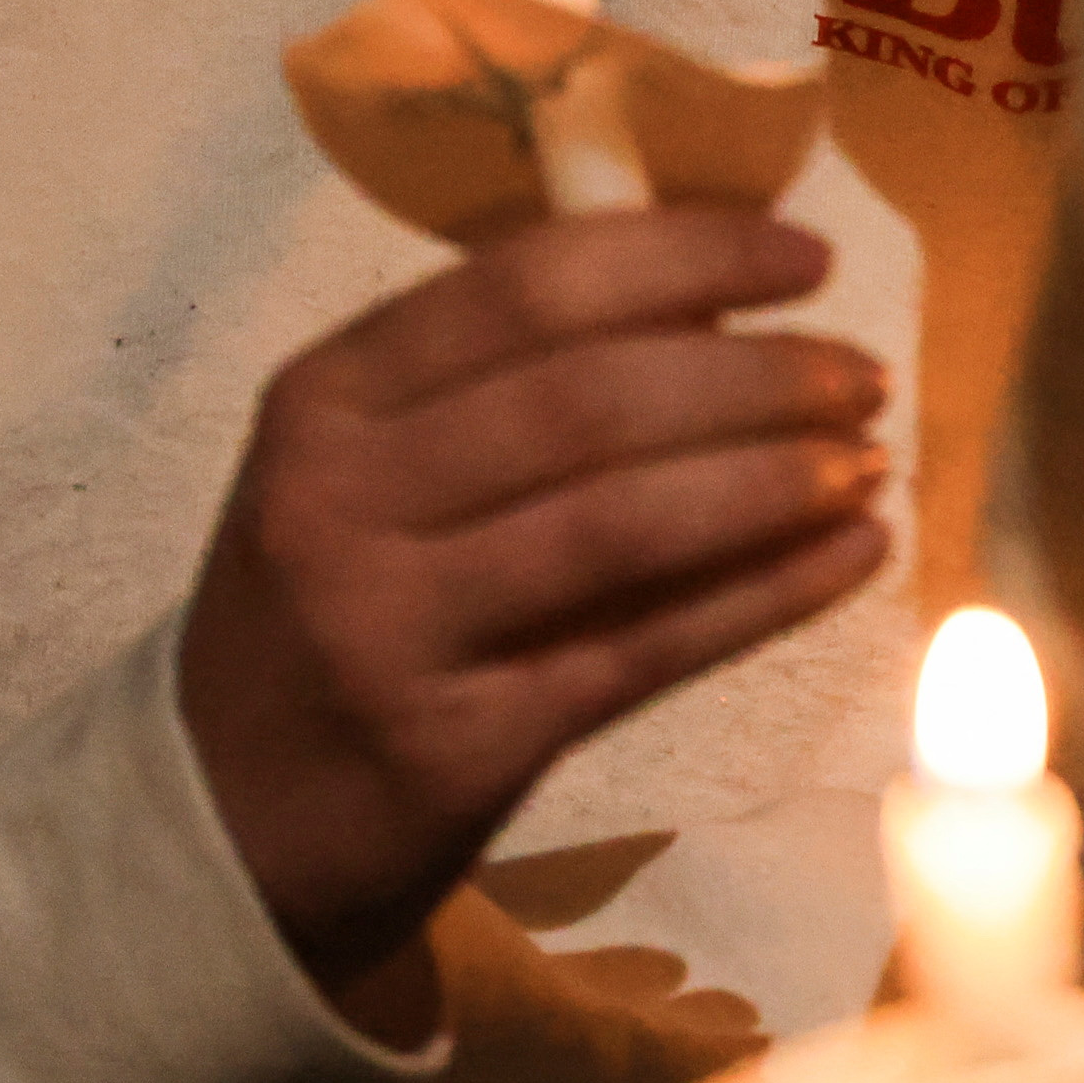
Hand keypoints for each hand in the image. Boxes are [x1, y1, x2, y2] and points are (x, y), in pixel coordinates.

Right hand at [181, 204, 890, 1037]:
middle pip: (590, 400)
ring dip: (776, 481)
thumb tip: (721, 301)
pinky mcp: (455, 748)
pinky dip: (767, 593)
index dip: (683, 255)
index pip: (525, 286)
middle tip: (863, 374)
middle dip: (758, 375)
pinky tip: (852, 556)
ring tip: (867, 461)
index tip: (802, 255)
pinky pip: (646, 650)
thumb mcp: (360, 473)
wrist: (216, 827)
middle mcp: (341, 501)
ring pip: (625, 523)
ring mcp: (390, 630)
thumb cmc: (327, 612)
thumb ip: (501, 389)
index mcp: (324, 399)